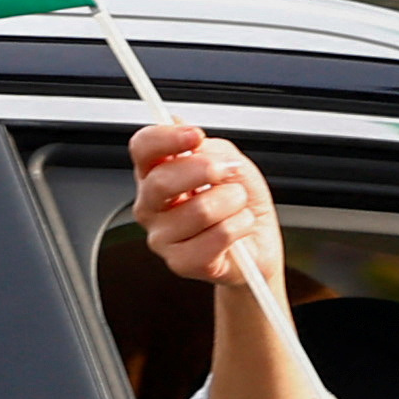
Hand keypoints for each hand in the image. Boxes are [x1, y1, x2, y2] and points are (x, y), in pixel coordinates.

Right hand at [130, 121, 282, 290]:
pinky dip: (240, 226)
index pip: (142, 148)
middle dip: (205, 170)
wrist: (255, 245)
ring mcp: (162, 237)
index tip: (195, 135)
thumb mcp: (233, 164)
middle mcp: (151, 206)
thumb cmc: (238, 205)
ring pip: (199, 210)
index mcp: (156, 174)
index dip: (165, 137)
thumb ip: (213, 150)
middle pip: (161, 181)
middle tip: (228, 170)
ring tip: (238, 205)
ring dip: (234, 201)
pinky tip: (239, 227)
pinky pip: (217, 237)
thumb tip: (199, 147)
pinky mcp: (181, 263)